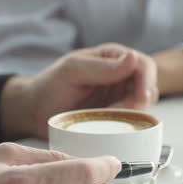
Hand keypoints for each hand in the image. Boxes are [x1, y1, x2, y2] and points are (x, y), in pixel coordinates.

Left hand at [0, 43, 158, 139]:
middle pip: (149, 85)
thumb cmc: (49, 86)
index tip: (140, 100)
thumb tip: (132, 58)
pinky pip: (133, 119)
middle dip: (141, 101)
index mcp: (112, 57)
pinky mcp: (116, 115)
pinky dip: (128, 124)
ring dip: (135, 114)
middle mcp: (120, 74)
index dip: (146, 82)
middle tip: (126, 114)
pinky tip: (112, 126)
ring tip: (112, 119)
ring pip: (144, 104)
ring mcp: (119, 96)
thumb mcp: (73, 71)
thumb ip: (102, 66)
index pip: (143, 65)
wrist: (34, 112)